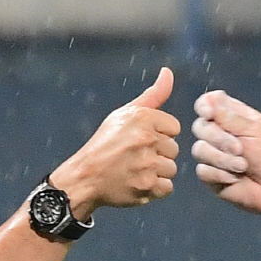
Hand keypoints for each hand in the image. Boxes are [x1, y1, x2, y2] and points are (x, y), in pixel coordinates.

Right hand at [50, 67, 180, 217]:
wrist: (86, 176)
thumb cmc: (106, 143)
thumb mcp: (125, 113)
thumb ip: (153, 95)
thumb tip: (168, 72)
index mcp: (143, 117)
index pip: (174, 128)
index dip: (161, 135)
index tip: (142, 140)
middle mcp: (146, 139)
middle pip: (174, 149)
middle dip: (159, 154)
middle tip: (136, 156)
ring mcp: (147, 164)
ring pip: (171, 169)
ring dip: (157, 172)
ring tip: (136, 170)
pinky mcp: (146, 186)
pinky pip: (167, 187)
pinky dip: (155, 188)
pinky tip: (139, 182)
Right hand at [191, 89, 260, 220]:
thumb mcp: (253, 130)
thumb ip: (228, 115)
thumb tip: (209, 100)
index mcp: (233, 117)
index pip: (209, 104)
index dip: (204, 106)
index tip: (208, 112)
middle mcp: (221, 134)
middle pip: (200, 127)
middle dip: (217, 138)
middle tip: (239, 148)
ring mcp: (214, 156)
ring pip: (199, 149)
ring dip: (221, 158)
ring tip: (242, 166)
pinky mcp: (211, 176)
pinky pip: (203, 170)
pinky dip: (219, 174)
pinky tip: (234, 179)